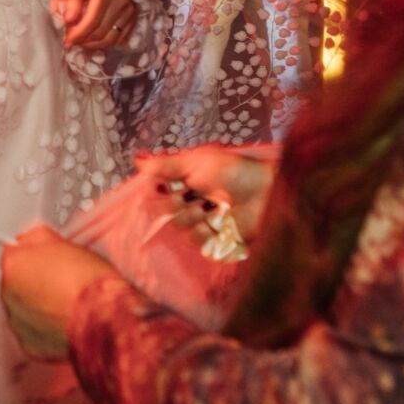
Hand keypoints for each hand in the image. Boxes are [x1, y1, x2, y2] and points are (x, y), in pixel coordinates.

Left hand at [0, 227, 120, 360]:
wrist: (104, 317)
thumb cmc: (89, 283)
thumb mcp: (64, 243)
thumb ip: (39, 239)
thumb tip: (34, 240)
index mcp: (14, 265)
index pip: (12, 254)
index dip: (30, 257)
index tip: (41, 260)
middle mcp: (9, 294)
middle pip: (15, 283)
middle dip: (32, 282)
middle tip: (57, 281)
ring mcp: (17, 321)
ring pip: (23, 309)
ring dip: (37, 307)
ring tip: (63, 303)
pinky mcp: (30, 345)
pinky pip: (32, 333)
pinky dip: (44, 329)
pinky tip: (63, 321)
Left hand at [51, 0, 138, 49]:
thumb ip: (67, 1)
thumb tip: (67, 20)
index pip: (92, 19)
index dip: (77, 32)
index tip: (66, 38)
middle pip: (99, 31)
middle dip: (82, 40)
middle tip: (70, 42)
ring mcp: (129, 10)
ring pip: (108, 39)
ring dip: (91, 44)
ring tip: (79, 42)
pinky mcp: (133, 20)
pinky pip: (117, 40)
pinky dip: (102, 44)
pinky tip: (91, 40)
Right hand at [135, 145, 276, 240]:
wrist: (266, 193)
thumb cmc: (235, 172)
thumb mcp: (198, 162)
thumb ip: (166, 164)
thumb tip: (137, 161)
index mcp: (184, 181)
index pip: (156, 191)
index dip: (158, 192)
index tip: (166, 186)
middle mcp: (190, 201)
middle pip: (162, 212)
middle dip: (176, 205)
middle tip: (194, 196)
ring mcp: (202, 221)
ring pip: (179, 228)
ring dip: (193, 217)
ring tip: (212, 207)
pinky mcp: (215, 239)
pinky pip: (196, 242)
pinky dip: (206, 232)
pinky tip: (219, 222)